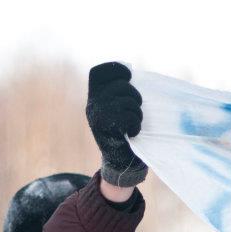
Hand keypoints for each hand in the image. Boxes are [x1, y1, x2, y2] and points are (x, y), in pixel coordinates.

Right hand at [86, 62, 147, 186]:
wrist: (120, 162)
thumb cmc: (124, 133)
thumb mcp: (117, 110)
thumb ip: (118, 94)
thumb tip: (129, 75)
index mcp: (93, 98)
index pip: (99, 73)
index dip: (116, 70)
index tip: (129, 76)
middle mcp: (93, 105)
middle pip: (121, 86)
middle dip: (135, 97)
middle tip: (136, 110)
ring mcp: (98, 116)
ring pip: (128, 102)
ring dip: (137, 114)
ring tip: (134, 124)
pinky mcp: (107, 128)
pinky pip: (129, 117)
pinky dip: (136, 125)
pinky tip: (132, 133)